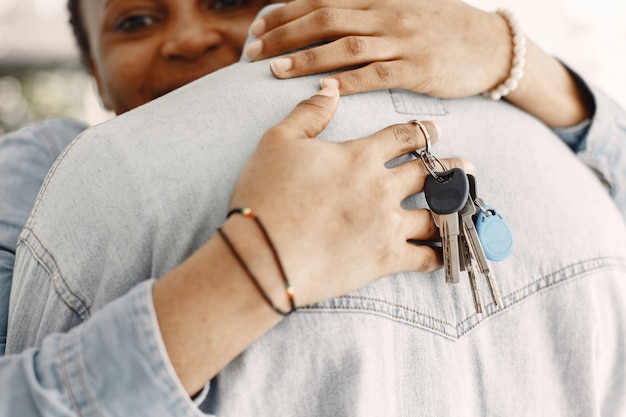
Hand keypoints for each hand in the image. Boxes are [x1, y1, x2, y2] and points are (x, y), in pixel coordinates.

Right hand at [228, 86, 472, 305]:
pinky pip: (425, 256)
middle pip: (427, 172)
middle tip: (467, 165)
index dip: (421, 131)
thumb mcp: (278, 141)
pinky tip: (448, 254)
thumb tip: (330, 87)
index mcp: (360, 156)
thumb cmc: (266, 194)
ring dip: (454, 208)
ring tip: (467, 206)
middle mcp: (381, 187)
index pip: (402, 137)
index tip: (434, 129)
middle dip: (450, 167)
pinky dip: (440, 255)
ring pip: (435, 213)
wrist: (263, 254)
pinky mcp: (385, 260)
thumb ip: (308, 113)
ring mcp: (387, 225)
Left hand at [244, 0, 511, 97]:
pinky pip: (376, 75)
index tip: (256, 30)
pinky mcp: (416, 70)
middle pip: (323, 20)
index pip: (320, 1)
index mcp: (377, 0)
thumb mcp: (402, 11)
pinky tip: (324, 91)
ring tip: (275, 70)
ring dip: (307, 58)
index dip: (284, 14)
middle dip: (283, 35)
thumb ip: (365, 15)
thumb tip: (325, 24)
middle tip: (252, 52)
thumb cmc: (442, 30)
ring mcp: (401, 42)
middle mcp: (384, 16)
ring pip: (345, 46)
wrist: (492, 44)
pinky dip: (348, 82)